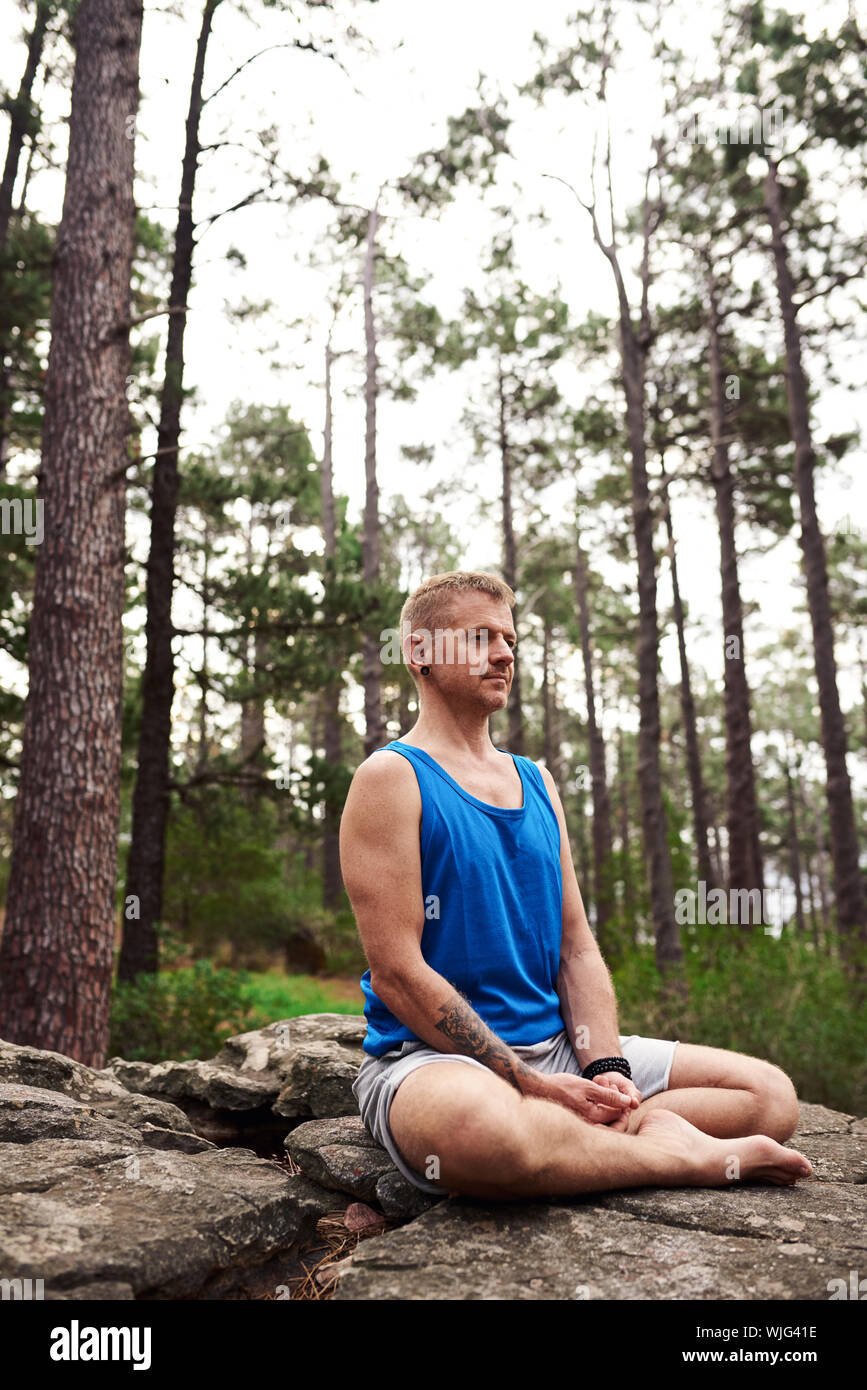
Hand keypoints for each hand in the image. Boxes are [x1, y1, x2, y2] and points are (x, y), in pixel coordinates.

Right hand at [522, 1070, 636, 1125]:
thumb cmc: (560, 1086)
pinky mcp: (578, 1121)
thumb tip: (628, 1102)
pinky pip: (594, 1115)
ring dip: (606, 1099)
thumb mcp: (587, 1087)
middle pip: (612, 1119)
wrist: (537, 1089)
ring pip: (603, 1115)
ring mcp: (583, 1125)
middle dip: (614, 1100)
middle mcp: (589, 1127)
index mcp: (593, 1119)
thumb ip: (609, 1096)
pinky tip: (591, 1088)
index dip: (622, 1100)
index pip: (619, 1115)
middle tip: (608, 1085)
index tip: (616, 1086)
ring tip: (599, 1082)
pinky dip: (597, 1102)